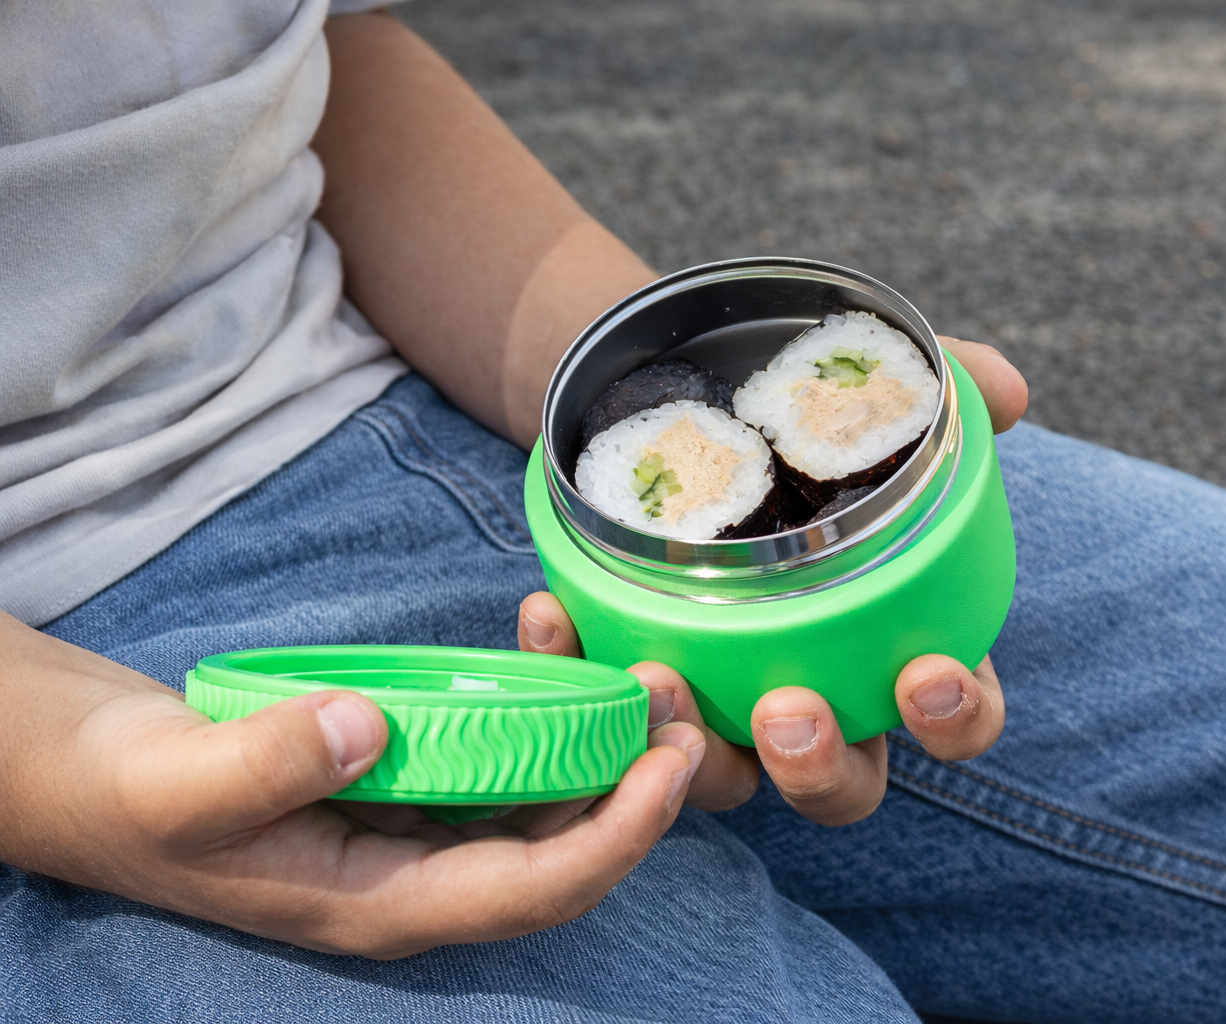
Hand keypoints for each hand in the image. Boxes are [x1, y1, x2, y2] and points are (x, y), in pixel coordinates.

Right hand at [0, 613, 704, 957]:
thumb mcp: (182, 785)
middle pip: (563, 848)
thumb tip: (368, 730)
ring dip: (601, 740)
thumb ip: (267, 764)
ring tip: (641, 662)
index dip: (613, 840)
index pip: (531, 892)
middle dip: (634, 786)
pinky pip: (504, 752)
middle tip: (681, 699)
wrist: (106, 777)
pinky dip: (540, 705)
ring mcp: (423, 830)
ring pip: (544, 798)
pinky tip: (549, 638)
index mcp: (384, 904)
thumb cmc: (140, 795)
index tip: (669, 768)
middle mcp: (423, 877)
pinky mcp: (417, 782)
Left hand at [520, 339, 1025, 825]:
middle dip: (820, 766)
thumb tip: (1002, 391)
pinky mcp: (635, 680)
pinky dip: (575, 669)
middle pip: (841, 783)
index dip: (956, 716)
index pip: (954, 714)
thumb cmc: (782, 411)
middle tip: (787, 711)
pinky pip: (606, 710)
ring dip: (693, 753)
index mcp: (893, 642)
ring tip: (659, 676)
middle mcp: (815, 693)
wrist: (662, 393)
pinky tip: (551, 613)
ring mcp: (722, 700)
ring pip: (722, 778)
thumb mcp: (851, 387)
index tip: (927, 673)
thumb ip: (935, 388)